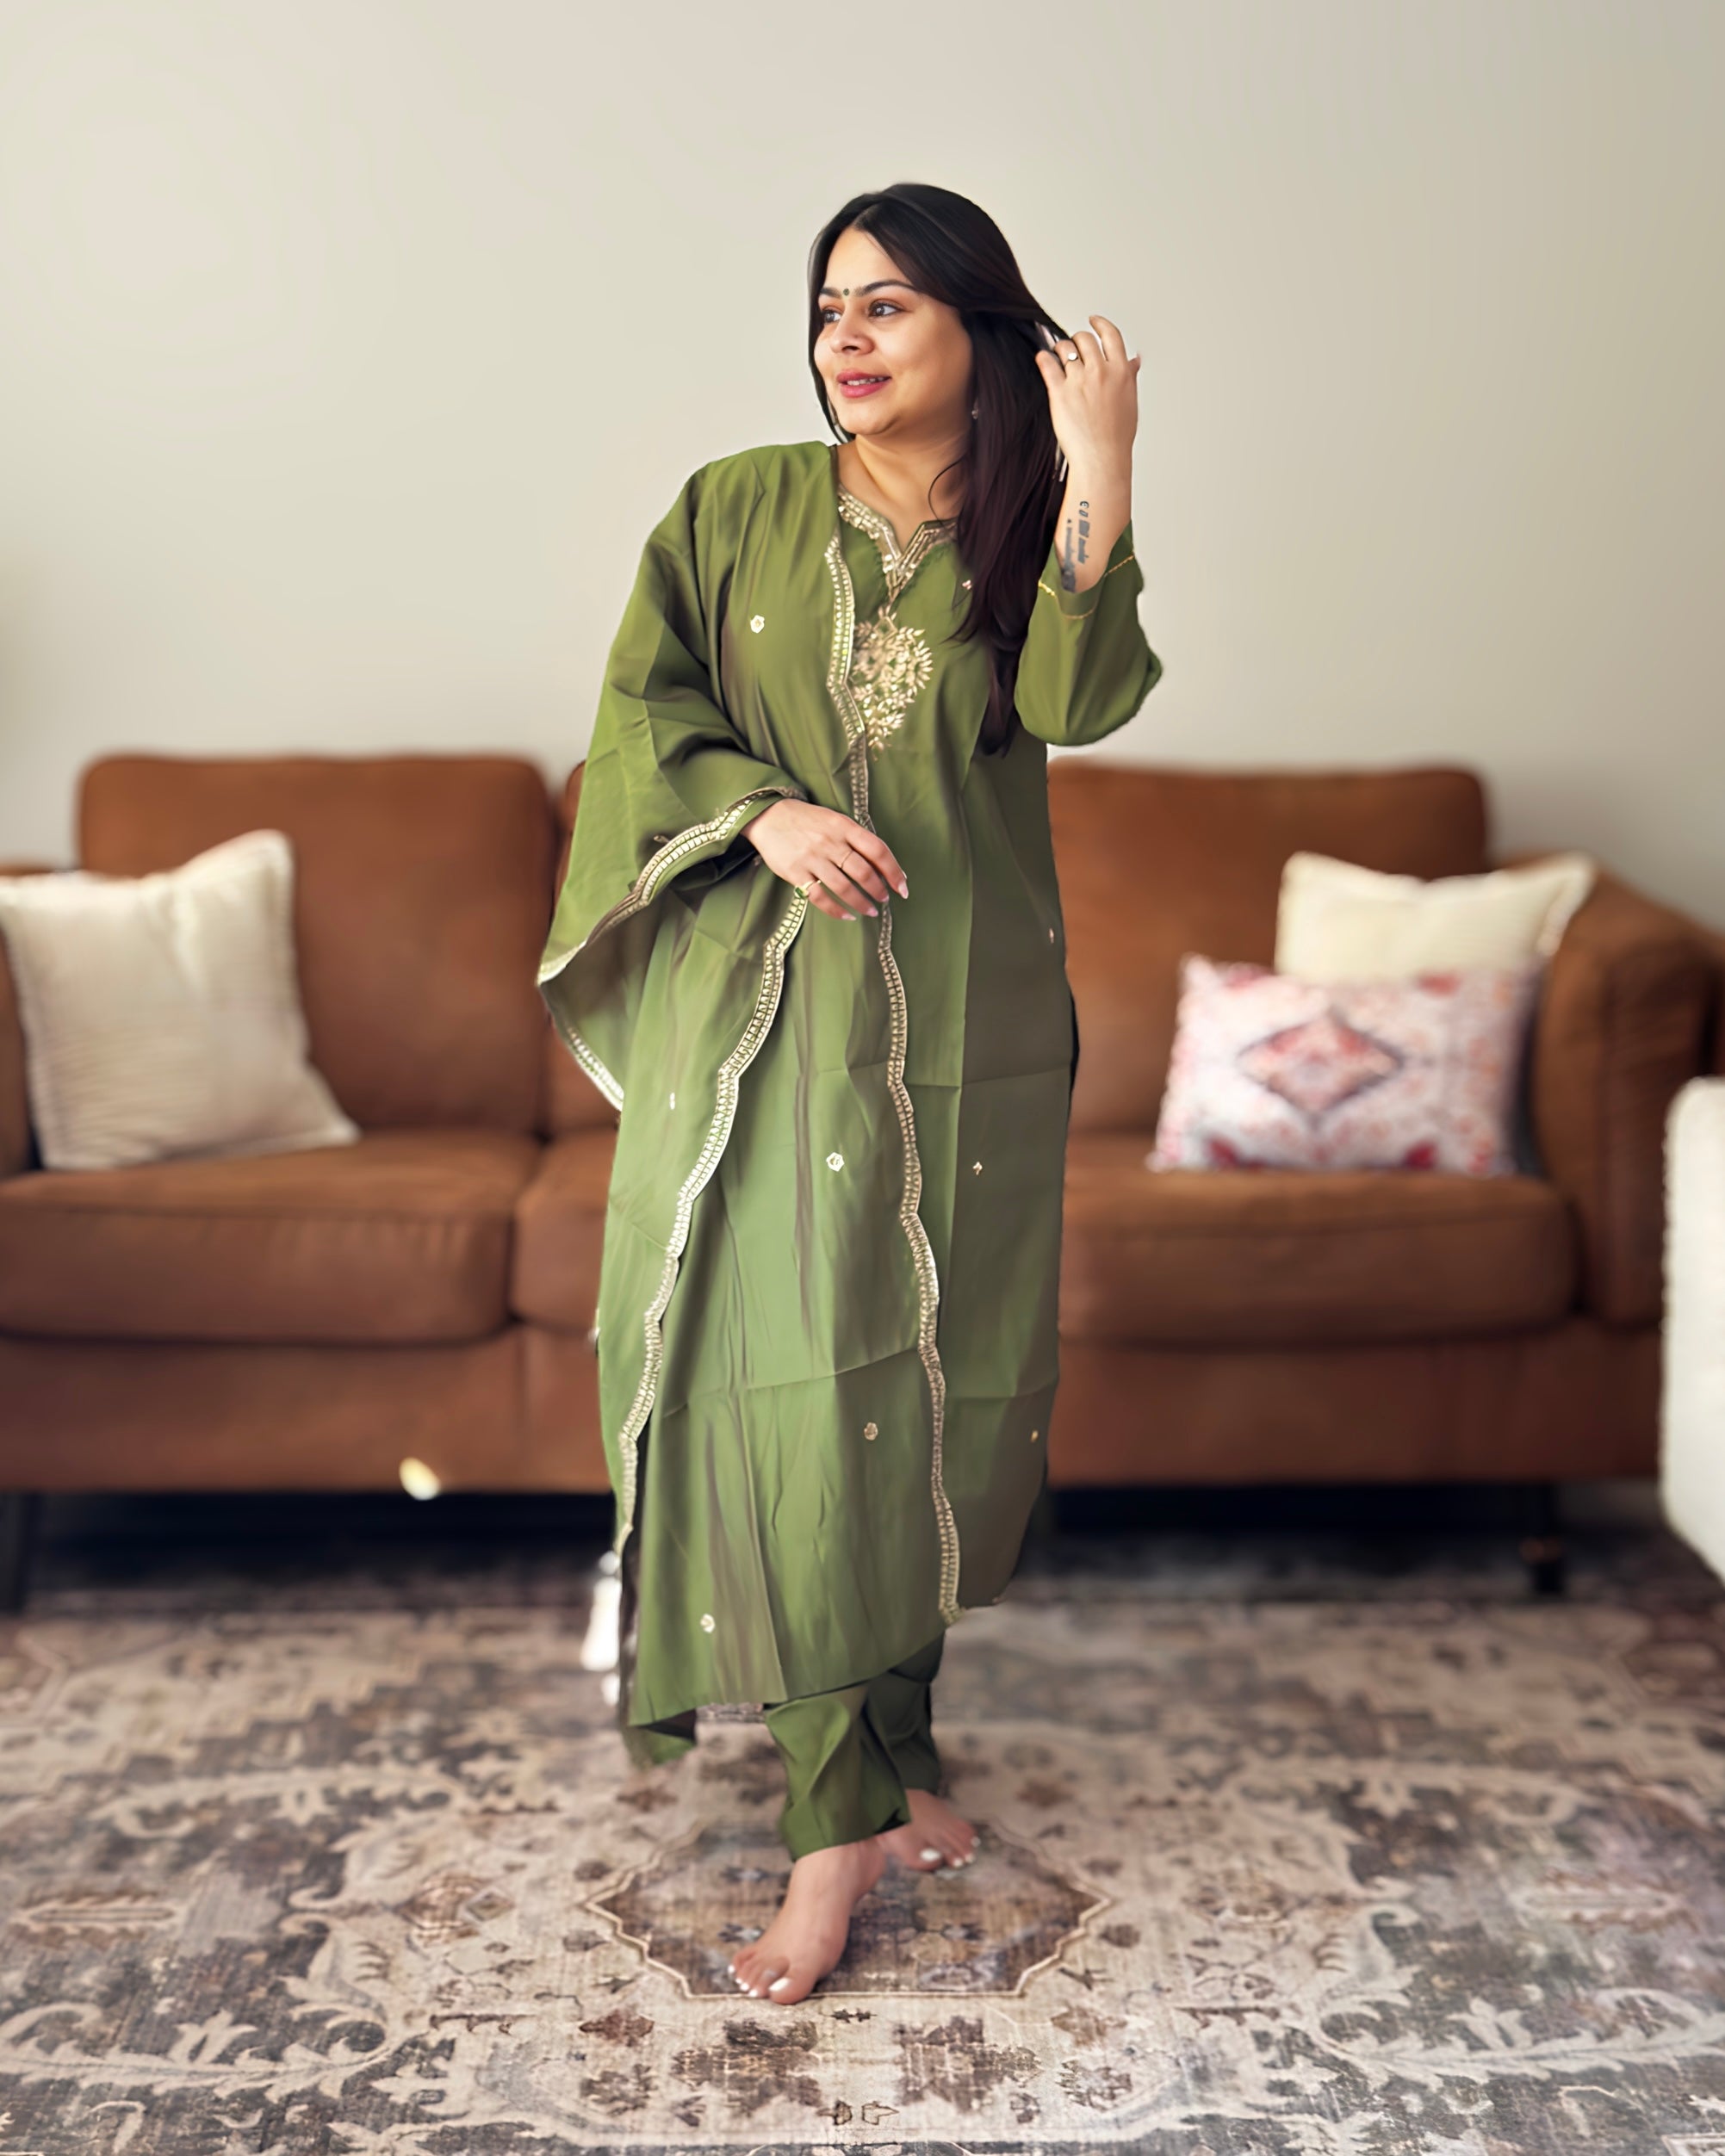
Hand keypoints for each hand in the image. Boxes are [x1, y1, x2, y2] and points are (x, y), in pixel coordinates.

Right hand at [745, 798, 907, 921]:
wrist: (769, 817)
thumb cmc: (809, 822)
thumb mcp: (836, 821)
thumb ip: (858, 841)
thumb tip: (886, 867)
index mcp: (844, 827)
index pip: (877, 850)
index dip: (893, 871)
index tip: (902, 887)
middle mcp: (830, 842)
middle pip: (863, 871)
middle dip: (878, 890)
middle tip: (884, 900)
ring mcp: (812, 858)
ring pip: (844, 887)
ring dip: (861, 902)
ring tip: (870, 911)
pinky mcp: (795, 873)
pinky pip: (819, 897)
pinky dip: (836, 910)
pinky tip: (847, 915)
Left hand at [1034, 314, 1138, 477]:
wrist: (1102, 459)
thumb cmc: (1117, 437)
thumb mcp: (1130, 401)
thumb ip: (1129, 376)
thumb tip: (1133, 361)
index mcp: (1120, 371)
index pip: (1110, 335)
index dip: (1100, 324)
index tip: (1093, 320)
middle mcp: (1100, 372)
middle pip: (1084, 339)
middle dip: (1078, 341)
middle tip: (1074, 349)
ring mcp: (1079, 381)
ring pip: (1065, 348)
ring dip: (1061, 350)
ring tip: (1059, 358)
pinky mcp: (1059, 392)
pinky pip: (1047, 363)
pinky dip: (1044, 358)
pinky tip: (1043, 359)